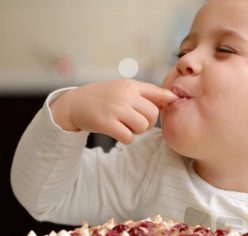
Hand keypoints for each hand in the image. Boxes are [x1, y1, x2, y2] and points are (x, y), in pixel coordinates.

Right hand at [50, 79, 177, 143]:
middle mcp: (125, 95)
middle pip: (153, 115)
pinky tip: (118, 132)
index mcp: (131, 85)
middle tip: (135, 121)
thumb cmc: (104, 97)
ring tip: (125, 125)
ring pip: (142, 127)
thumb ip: (146, 93)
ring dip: (137, 131)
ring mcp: (116, 108)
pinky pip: (129, 137)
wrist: (75, 103)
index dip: (168, 101)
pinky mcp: (107, 123)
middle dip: (147, 122)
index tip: (172, 104)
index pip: (158, 93)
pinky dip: (127, 138)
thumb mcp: (124, 88)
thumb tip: (172, 99)